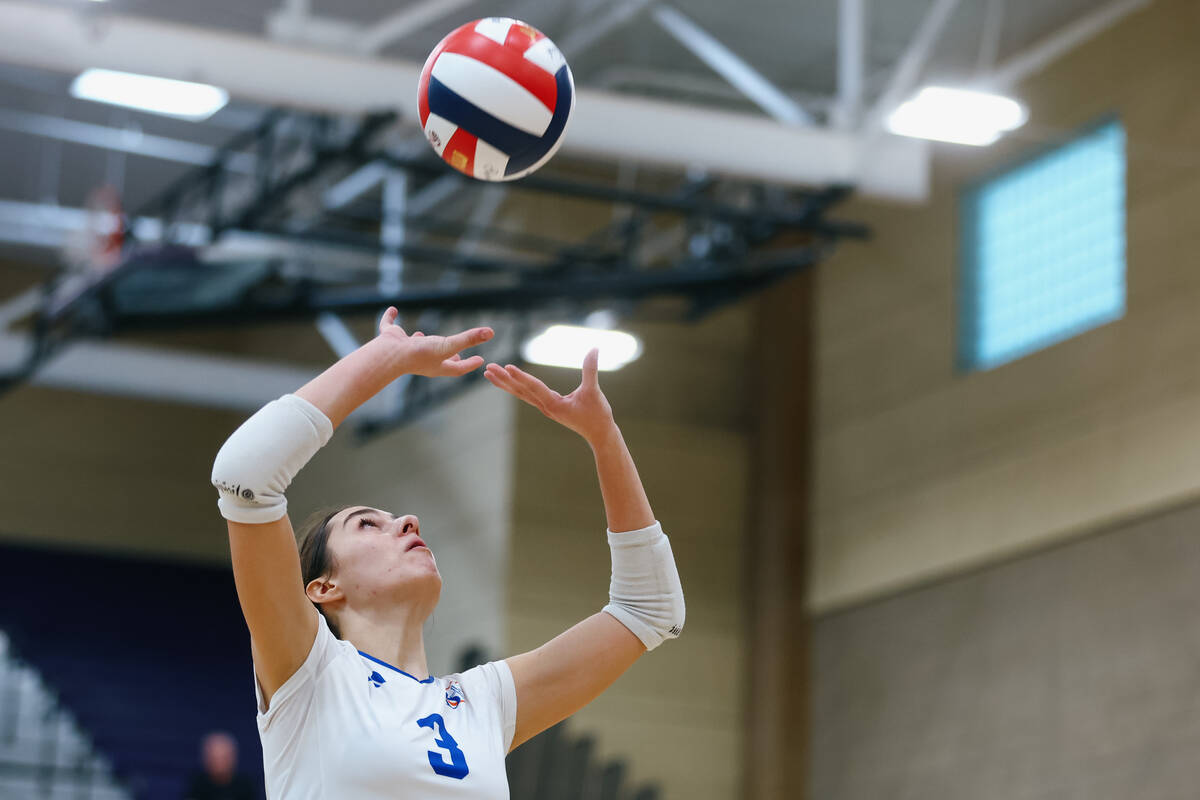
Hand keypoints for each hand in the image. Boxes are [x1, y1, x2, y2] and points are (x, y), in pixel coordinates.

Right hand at [376, 306, 492, 377]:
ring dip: (421, 341)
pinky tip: (393, 310)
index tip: (480, 360)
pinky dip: (390, 319)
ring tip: (425, 336)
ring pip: (415, 346)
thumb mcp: (448, 345)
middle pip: (438, 361)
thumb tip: (491, 332)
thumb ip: (469, 338)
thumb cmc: (420, 354)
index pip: (458, 368)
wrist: (389, 355)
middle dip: (446, 357)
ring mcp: (405, 350)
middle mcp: (422, 360)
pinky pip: (390, 327)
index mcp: (436, 366)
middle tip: (457, 353)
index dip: (469, 364)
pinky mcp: (391, 339)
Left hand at [483, 349, 614, 443]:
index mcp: (554, 404)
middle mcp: (546, 407)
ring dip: (505, 383)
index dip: (521, 376)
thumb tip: (594, 348)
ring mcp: (545, 408)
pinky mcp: (548, 407)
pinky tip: (508, 381)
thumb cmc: (598, 415)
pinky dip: (515, 387)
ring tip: (489, 373)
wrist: (599, 434)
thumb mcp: (594, 392)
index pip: (534, 387)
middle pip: (520, 391)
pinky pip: (526, 395)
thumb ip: (591, 370)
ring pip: (520, 394)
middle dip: (504, 379)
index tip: (507, 366)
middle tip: (488, 367)